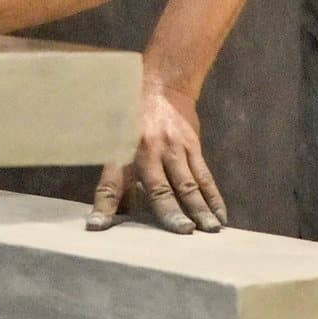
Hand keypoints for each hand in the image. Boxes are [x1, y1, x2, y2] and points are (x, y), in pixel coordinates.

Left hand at [88, 82, 227, 235]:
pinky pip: (204, 175)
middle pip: (159, 188)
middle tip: (182, 232)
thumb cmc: (133, 120)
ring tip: (208, 230)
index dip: (103, 207)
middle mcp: (148, 151)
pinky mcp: (192, 145)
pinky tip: (220, 215)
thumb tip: (114, 217)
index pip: (109, 185)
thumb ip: (119, 180)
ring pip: (187, 184)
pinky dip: (213, 196)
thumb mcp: (118, 142)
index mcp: (122, 152)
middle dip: (171, 213)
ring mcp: (173, 148)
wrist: (162, 86)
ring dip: (199, 209)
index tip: (97, 227)